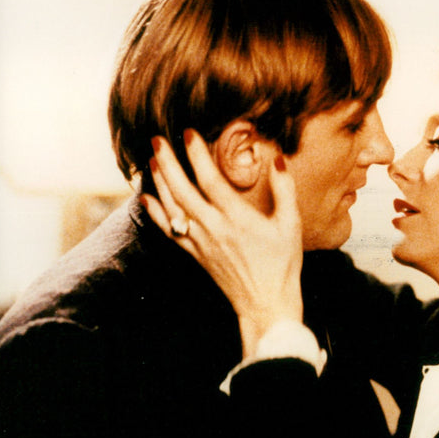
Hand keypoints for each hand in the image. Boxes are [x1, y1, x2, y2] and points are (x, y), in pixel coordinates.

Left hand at [142, 130, 303, 358]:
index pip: (210, 179)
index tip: (188, 133)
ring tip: (152, 161)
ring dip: (160, 183)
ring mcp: (201, 243)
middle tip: (158, 140)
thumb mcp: (291, 224)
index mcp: (237, 218)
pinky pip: (169, 231)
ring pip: (172, 208)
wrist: (266, 304)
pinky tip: (147, 199)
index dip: (197, 154)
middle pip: (182, 190)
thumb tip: (278, 159)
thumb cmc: (282, 264)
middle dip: (168, 163)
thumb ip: (285, 189)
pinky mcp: (196, 255)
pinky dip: (156, 214)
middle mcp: (214, 228)